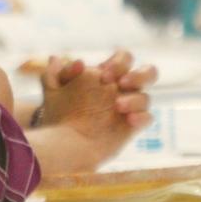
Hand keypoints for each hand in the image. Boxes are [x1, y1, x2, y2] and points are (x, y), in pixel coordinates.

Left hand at [39, 50, 156, 155]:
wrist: (59, 142)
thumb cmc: (58, 113)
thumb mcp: (52, 89)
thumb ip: (57, 71)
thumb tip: (77, 62)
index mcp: (108, 75)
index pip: (125, 58)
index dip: (119, 63)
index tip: (103, 75)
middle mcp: (122, 90)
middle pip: (148, 72)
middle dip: (138, 75)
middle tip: (120, 83)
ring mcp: (128, 108)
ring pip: (147, 97)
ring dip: (135, 99)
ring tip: (117, 106)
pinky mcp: (131, 127)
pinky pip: (148, 118)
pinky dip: (142, 117)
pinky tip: (129, 120)